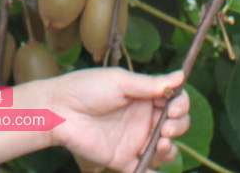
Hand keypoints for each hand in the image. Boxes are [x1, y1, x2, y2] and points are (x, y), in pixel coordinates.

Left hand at [39, 66, 191, 171]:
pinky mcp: (123, 159)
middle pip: (175, 126)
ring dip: (170, 149)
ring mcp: (134, 141)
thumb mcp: (120, 81)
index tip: (173, 108)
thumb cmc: (87, 88)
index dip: (180, 106)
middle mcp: (143, 119)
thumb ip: (150, 84)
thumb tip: (180, 77)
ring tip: (160, 144)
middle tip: (166, 127)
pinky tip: (154, 166)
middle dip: (179, 126)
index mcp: (144, 98)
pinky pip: (143, 170)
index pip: (175, 103)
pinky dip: (153, 172)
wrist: (59, 110)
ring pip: (165, 150)